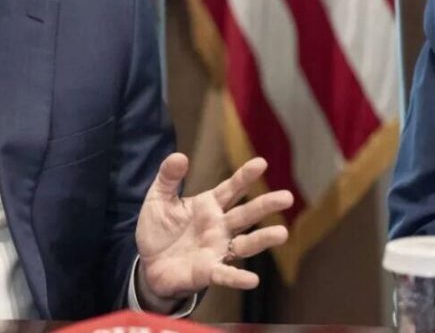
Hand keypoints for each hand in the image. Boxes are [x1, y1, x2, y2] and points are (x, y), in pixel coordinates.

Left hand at [135, 153, 292, 303]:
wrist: (148, 263)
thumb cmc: (158, 229)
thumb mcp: (158, 198)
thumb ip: (168, 177)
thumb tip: (179, 156)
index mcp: (208, 206)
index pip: (231, 189)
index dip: (244, 176)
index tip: (261, 163)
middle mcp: (219, 227)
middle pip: (246, 214)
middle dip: (265, 205)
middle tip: (287, 197)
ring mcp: (216, 249)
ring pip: (245, 244)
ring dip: (262, 239)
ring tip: (282, 234)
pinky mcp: (208, 271)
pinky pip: (225, 274)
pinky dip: (238, 277)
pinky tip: (252, 280)